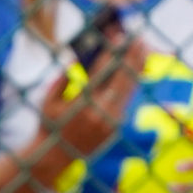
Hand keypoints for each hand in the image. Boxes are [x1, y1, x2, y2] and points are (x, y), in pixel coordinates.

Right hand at [31, 32, 146, 176]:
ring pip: (130, 89)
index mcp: (83, 103)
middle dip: (132, 55)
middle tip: (139, 37)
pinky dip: (132, 83)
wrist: (55, 157)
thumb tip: (74, 58)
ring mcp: (111, 121)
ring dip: (137, 67)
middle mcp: (101, 112)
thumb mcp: (48, 100)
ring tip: (143, 49)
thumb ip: (62, 79)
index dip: (112, 51)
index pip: (102, 70)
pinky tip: (136, 69)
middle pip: (123, 77)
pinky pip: (127, 100)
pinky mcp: (116, 127)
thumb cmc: (48, 124)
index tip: (119, 35)